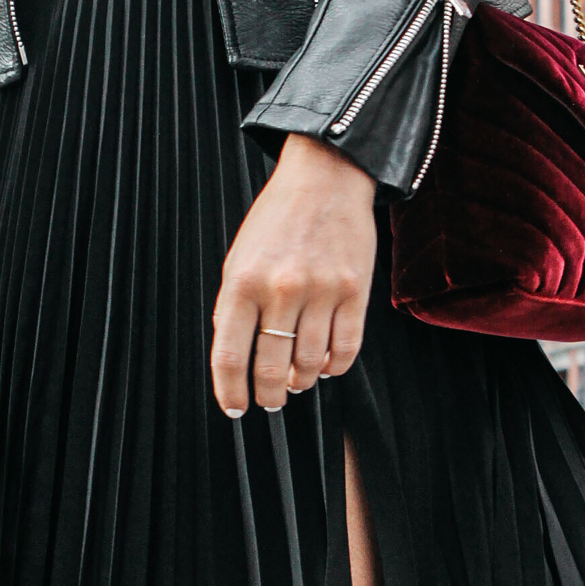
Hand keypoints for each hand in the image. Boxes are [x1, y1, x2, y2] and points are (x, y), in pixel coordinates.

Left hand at [211, 134, 376, 415]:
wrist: (325, 178)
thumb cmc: (277, 221)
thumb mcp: (239, 258)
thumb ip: (233, 307)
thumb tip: (236, 361)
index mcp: (243, 282)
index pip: (230, 355)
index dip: (230, 391)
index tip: (235, 407)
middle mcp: (281, 289)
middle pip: (272, 368)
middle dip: (269, 396)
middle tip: (270, 401)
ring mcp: (320, 291)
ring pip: (309, 365)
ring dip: (301, 381)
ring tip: (297, 380)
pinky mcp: (354, 291)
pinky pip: (345, 350)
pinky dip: (333, 367)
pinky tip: (324, 365)